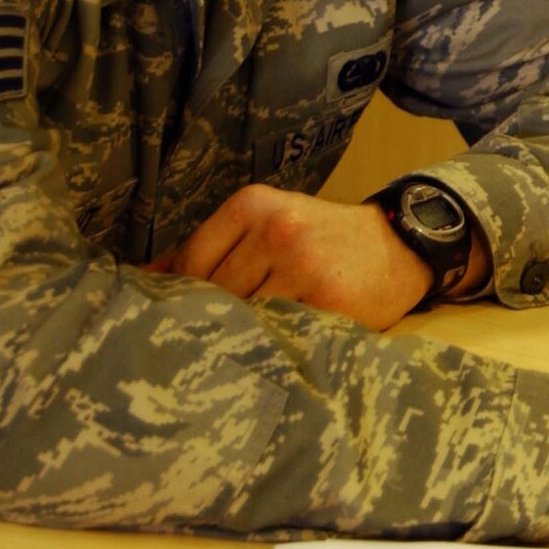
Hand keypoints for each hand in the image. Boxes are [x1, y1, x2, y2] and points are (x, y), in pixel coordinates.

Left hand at [147, 183, 432, 329]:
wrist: (402, 245)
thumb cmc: (326, 239)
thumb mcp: (271, 224)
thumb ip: (213, 248)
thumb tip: (145, 278)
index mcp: (254, 204)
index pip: (190, 264)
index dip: (186, 298)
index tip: (194, 317)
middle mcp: (276, 228)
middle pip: (214, 293)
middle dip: (217, 318)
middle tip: (222, 337)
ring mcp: (303, 263)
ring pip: (245, 315)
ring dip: (246, 334)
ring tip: (253, 342)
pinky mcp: (327, 298)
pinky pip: (281, 331)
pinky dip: (277, 342)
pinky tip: (282, 344)